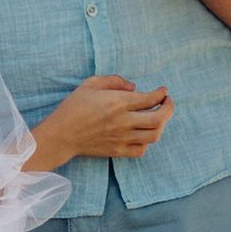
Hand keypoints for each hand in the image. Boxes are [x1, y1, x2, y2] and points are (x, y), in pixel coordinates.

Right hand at [29, 74, 174, 167]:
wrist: (61, 134)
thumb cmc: (74, 106)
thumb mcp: (91, 83)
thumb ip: (115, 80)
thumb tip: (134, 86)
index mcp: (118, 102)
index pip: (150, 99)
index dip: (161, 94)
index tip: (163, 91)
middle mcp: (123, 121)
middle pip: (159, 118)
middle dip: (168, 109)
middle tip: (167, 103)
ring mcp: (122, 138)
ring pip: (154, 135)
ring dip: (161, 125)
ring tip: (157, 118)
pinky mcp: (118, 151)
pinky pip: (141, 150)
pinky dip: (147, 142)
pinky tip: (143, 133)